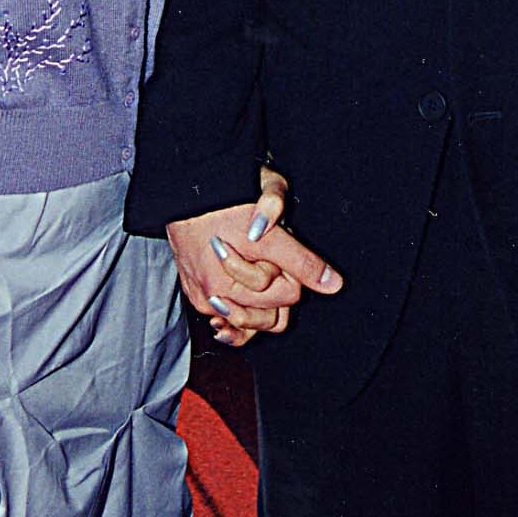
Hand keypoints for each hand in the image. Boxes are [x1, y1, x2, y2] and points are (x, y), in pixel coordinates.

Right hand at [166, 168, 340, 348]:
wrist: (185, 195)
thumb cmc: (230, 191)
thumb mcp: (270, 189)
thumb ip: (298, 236)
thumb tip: (332, 281)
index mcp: (254, 246)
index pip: (294, 287)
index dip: (301, 272)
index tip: (308, 265)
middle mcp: (229, 277)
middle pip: (279, 304)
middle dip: (282, 284)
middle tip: (272, 259)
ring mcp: (212, 292)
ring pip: (258, 321)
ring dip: (265, 304)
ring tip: (259, 276)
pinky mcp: (200, 300)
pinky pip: (232, 327)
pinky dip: (242, 319)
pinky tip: (246, 302)